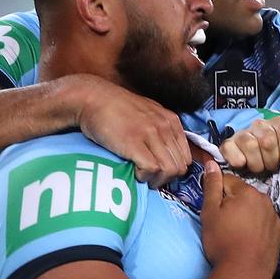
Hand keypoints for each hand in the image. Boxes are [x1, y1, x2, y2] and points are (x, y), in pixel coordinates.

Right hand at [69, 74, 190, 187]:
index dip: (174, 170)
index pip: (186, 157)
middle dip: (166, 178)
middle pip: (180, 167)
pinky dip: (144, 176)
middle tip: (149, 179)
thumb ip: (160, 129)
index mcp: (171, 121)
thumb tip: (166, 153)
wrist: (92, 98)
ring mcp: (150, 134)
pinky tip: (134, 172)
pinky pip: (152, 169)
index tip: (159, 173)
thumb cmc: (116, 109)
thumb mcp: (148, 114)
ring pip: (169, 170)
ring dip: (155, 180)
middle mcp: (165, 127)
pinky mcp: (134, 142)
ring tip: (141, 177)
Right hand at [199, 160, 279, 278]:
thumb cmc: (222, 241)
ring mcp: (275, 216)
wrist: (244, 273)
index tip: (212, 208)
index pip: (228, 181)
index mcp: (248, 191)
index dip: (217, 192)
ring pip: (255, 208)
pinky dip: (257, 226)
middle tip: (223, 222)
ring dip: (245, 214)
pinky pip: (264, 222)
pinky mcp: (279, 232)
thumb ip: (212, 186)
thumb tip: (211, 163)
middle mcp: (265, 199)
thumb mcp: (210, 213)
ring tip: (236, 232)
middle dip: (232, 202)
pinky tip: (249, 239)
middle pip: (243, 194)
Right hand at [220, 116, 279, 200]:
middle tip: (271, 169)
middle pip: (267, 139)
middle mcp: (263, 125)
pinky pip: (229, 147)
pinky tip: (243, 167)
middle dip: (271, 161)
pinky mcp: (229, 144)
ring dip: (255, 163)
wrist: (276, 193)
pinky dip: (236, 160)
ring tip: (259, 169)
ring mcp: (244, 133)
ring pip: (248, 142)